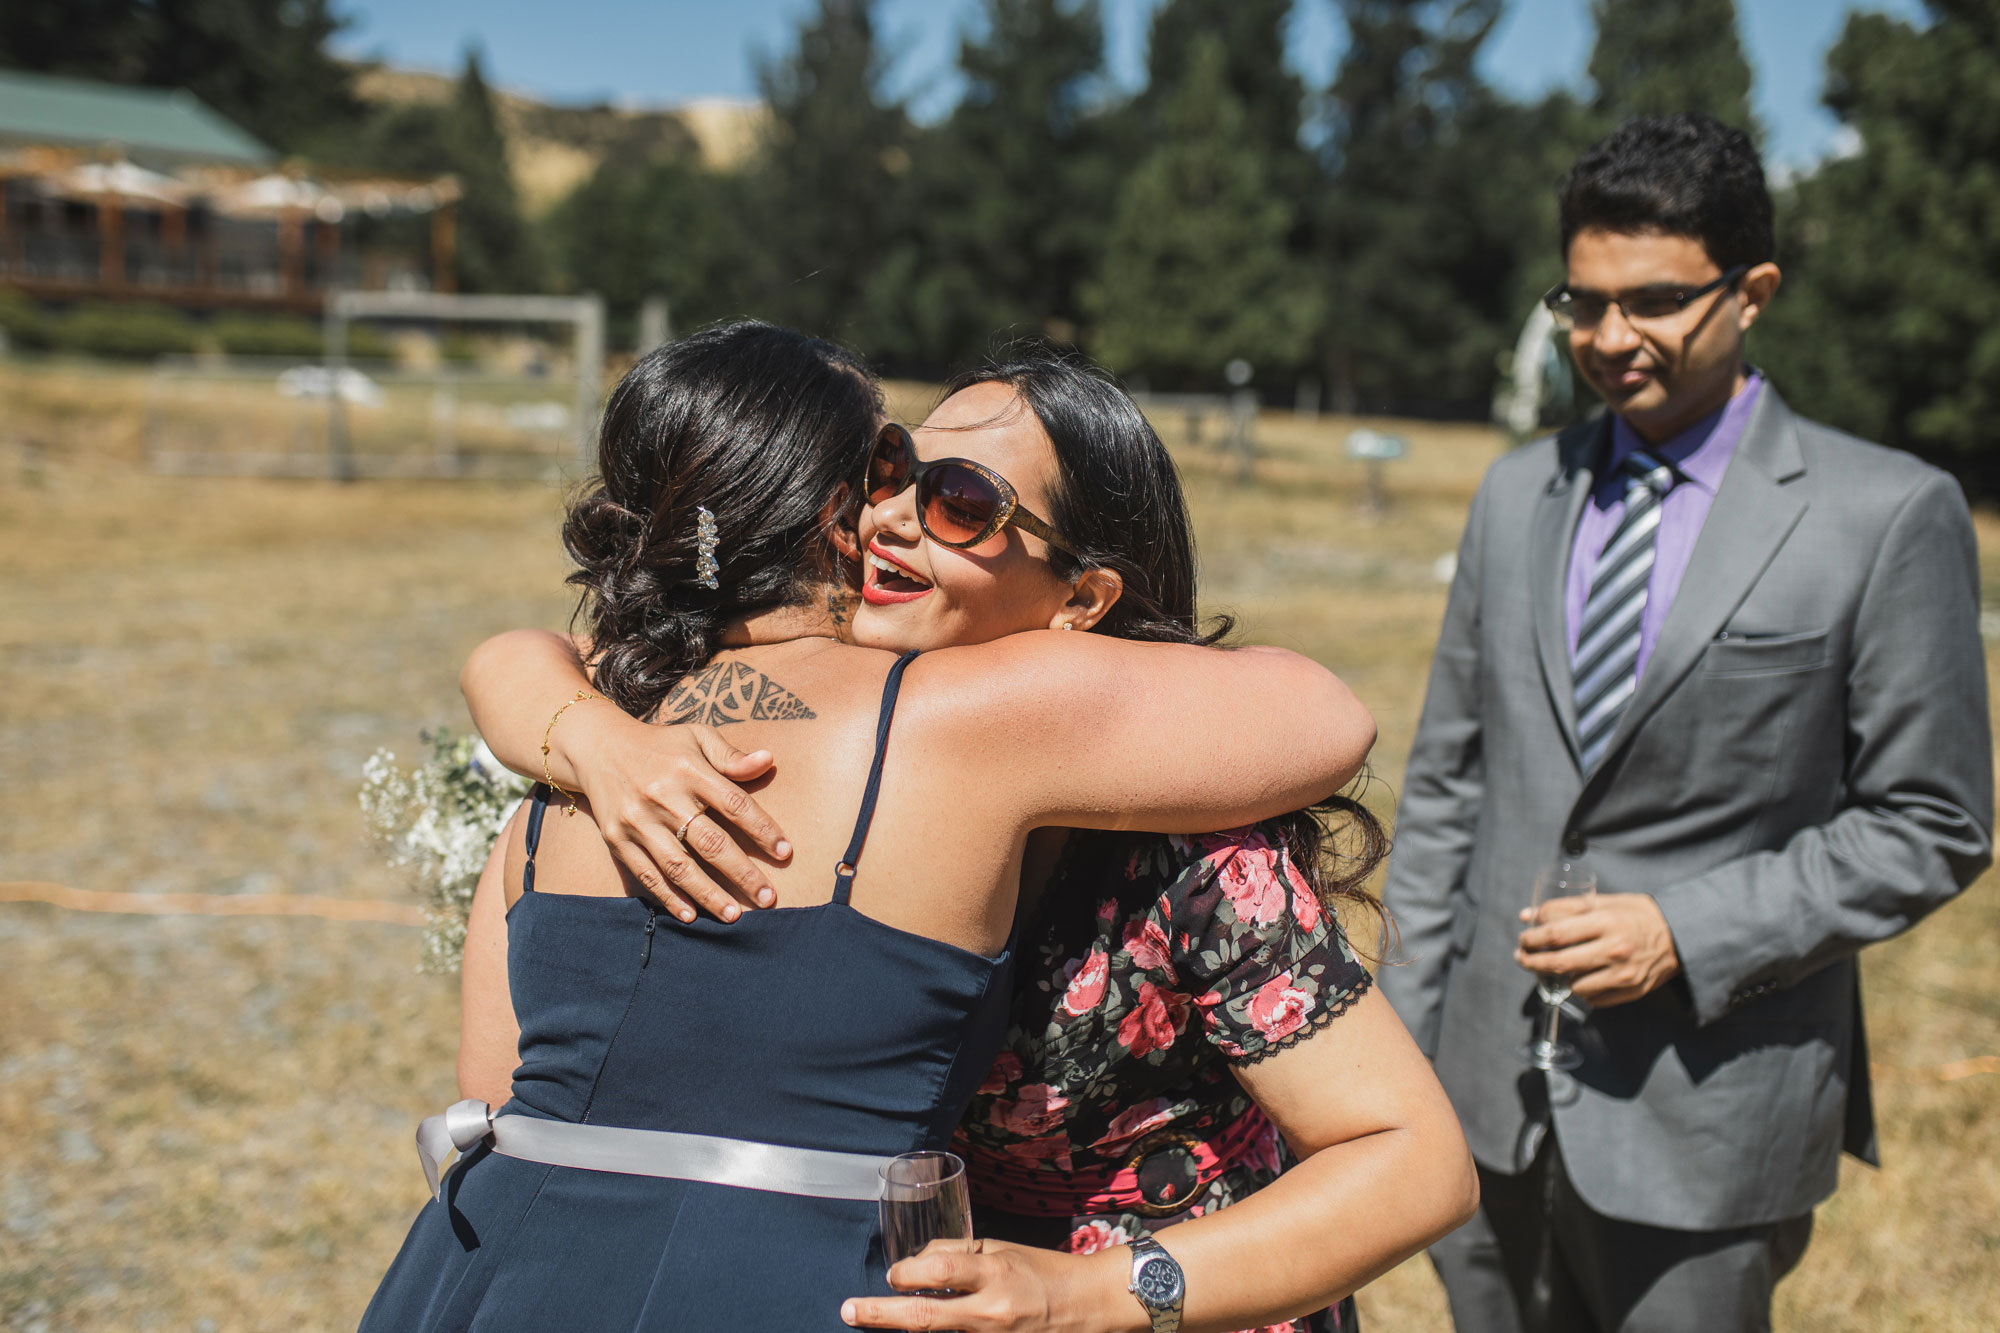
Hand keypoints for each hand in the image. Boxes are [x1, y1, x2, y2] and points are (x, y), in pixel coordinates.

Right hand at [552, 701, 791, 923]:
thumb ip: (731, 756)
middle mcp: (664, 797)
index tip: (785, 853)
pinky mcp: (618, 839)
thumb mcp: (696, 737)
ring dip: (708, 894)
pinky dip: (668, 897)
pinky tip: (691, 915)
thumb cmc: (660, 745)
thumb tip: (768, 760)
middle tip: (769, 898)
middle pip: (710, 842)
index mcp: (689, 770)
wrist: (598, 748)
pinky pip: (647, 874)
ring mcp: (639, 821)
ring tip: (734, 916)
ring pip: (679, 866)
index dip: (762, 829)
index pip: (735, 804)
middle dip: (742, 873)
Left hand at [840, 1238, 1141, 1332]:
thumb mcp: (1002, 1250)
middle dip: (878, 1315)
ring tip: (874, 1320)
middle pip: (923, 1319)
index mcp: (995, 1274)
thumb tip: (915, 1265)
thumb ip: (958, 1255)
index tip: (892, 1275)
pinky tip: (915, 1330)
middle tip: (847, 1311)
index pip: (939, 1271)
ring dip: (903, 1330)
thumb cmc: (1043, 1272)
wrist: (1088, 1307)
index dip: (906, 1272)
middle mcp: (992, 1314)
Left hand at [1515, 893, 1680, 1006]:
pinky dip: (1580, 990)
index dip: (1532, 939)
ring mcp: (1623, 975)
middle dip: (1533, 962)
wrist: (1681, 937)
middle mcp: (1614, 950)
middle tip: (1521, 958)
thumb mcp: (1603, 902)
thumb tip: (1527, 916)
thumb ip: (1565, 908)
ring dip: (1558, 978)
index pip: (1556, 934)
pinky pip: (1593, 999)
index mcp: (1606, 922)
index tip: (1523, 939)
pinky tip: (1579, 977)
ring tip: (1552, 967)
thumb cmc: (1637, 915)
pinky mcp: (1630, 992)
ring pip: (1574, 986)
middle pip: (1559, 963)